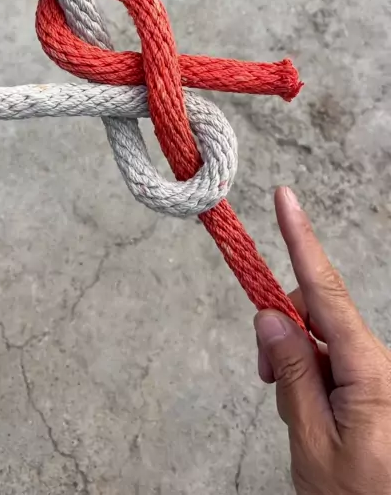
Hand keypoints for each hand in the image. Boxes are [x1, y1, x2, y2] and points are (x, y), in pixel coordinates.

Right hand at [254, 187, 390, 494]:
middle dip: (283, 331)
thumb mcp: (313, 442)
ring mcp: (375, 374)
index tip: (285, 199)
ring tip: (299, 419)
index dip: (301, 240)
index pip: (325, 290)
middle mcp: (376, 362)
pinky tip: (312, 417)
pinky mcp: (371, 386)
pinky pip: (331, 363)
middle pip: (317, 314)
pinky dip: (310, 379)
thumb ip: (291, 373)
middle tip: (264, 378)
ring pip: (320, 343)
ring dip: (296, 367)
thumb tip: (269, 317)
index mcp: (367, 369)